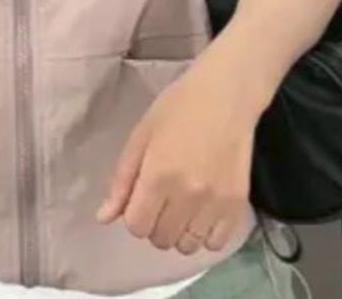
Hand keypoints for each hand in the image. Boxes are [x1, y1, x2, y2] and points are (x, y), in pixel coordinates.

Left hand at [96, 45, 267, 255]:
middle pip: (161, 238)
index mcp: (158, 175)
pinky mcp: (238, 204)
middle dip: (153, 223)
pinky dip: (204, 234)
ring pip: (188, 245)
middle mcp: (188, 195)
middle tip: (160, 198)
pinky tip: (201, 211)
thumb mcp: (140, 136)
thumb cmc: (177, 108)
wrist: (225, 96)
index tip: (139, 198)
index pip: (137, 225)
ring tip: (181, 205)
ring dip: (178, 231)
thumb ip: (122, 180)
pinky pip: (216, 243)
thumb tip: (104, 218)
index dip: (133, 214)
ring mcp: (216, 203)